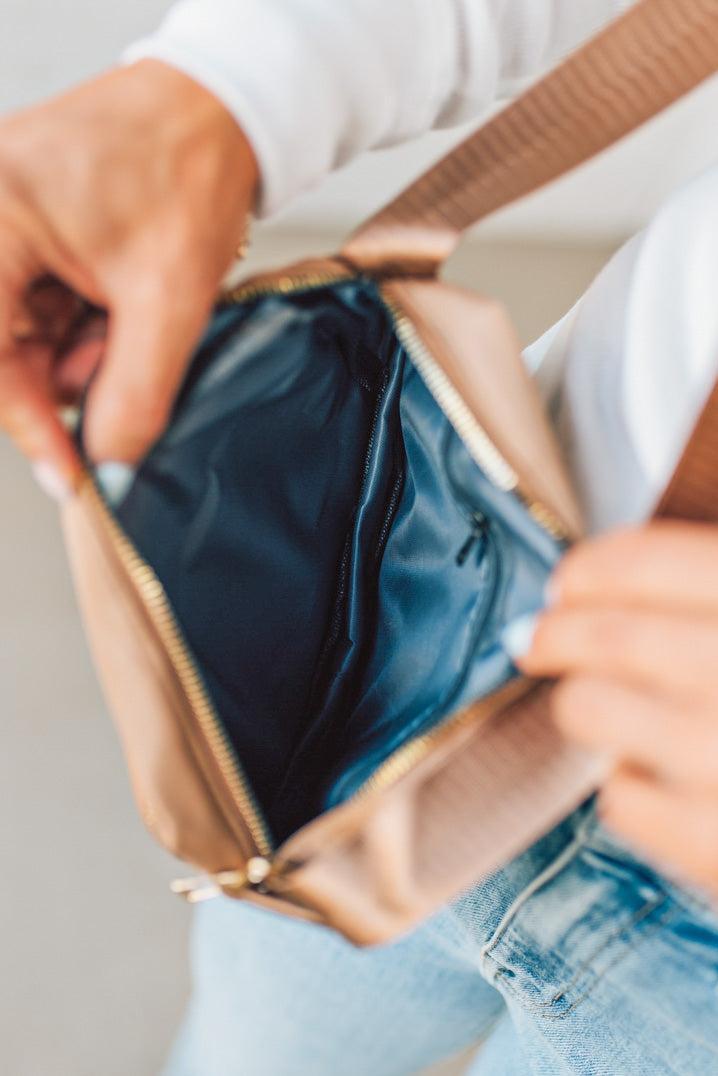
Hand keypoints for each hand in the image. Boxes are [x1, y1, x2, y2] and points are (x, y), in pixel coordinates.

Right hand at [0, 59, 257, 494]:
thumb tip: (109, 465)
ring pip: (28, 333)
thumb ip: (136, 391)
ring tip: (136, 313)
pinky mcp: (29, 230)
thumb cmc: (190, 168)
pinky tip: (124, 304)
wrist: (221, 111)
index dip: (30, 422)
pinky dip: (88, 325)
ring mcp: (4, 221)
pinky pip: (44, 306)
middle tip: (123, 364)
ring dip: (86, 349)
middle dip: (71, 372)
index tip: (70, 475)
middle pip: (5, 344)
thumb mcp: (169, 295)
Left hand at [507, 522, 717, 896]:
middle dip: (555, 632)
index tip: (568, 581)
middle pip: (608, 638)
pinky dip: (626, 782)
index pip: (653, 562)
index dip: (593, 567)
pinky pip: (620, 797)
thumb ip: (709, 590)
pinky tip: (661, 775)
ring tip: (600, 704)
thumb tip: (610, 578)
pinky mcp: (717, 847)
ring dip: (582, 702)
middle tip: (538, 637)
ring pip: (593, 710)